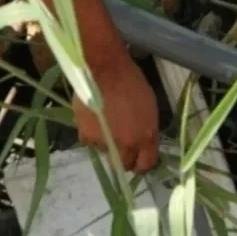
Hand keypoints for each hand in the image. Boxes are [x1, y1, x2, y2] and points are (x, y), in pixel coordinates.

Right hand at [73, 55, 159, 172]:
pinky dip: (93, 134)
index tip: (139, 158)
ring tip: (107, 123)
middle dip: (124, 158)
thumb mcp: (150, 108)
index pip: (146, 164)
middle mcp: (127, 145)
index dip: (143, 163)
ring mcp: (105, 143)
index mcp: (146, 137)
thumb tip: (143, 143)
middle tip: (122, 143)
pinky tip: (95, 118)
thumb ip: (146, 130)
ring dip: (108, 143)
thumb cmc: (132, 83)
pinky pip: (91, 142)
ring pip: (107, 152)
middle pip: (125, 165)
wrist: (106, 70)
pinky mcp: (86, 137)